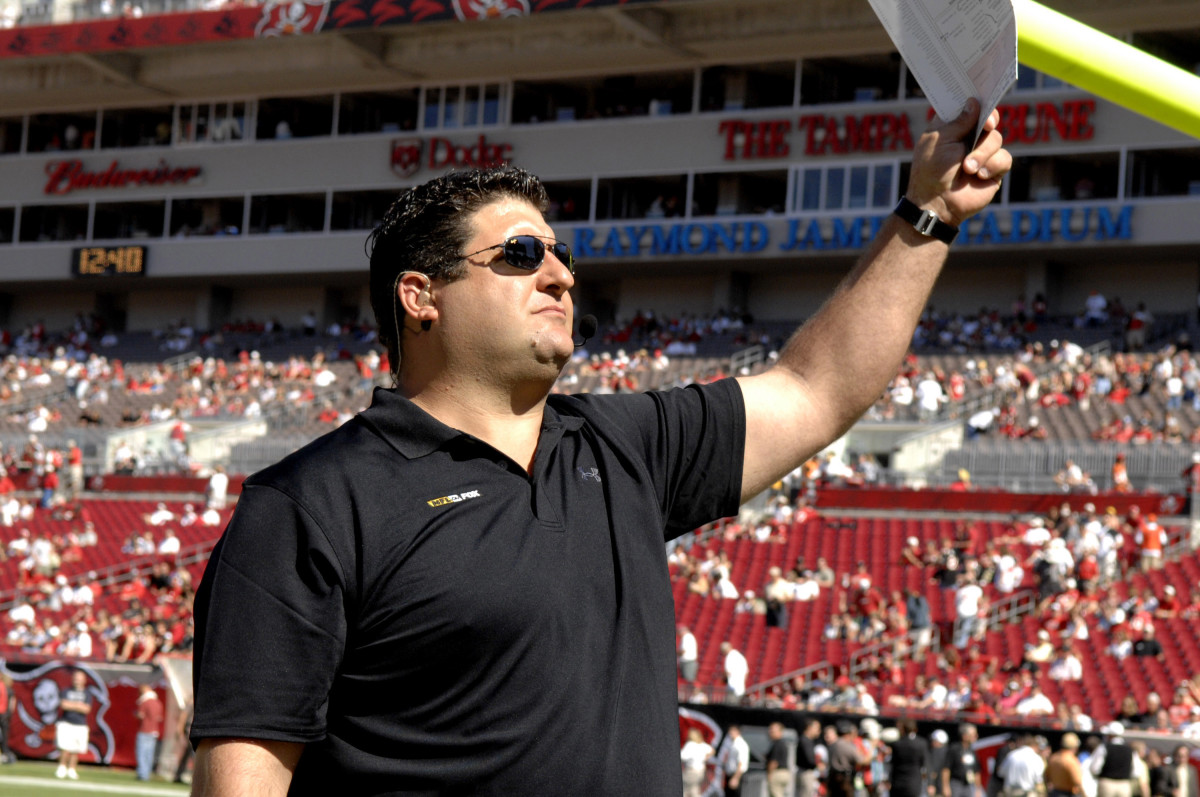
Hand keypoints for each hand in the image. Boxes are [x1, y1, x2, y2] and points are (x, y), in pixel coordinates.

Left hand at [905, 99, 1011, 226]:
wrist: (937, 204)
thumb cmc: (931, 172)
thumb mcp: (939, 142)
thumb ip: (958, 122)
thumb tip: (974, 102)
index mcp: (951, 128)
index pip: (969, 108)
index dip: (977, 101)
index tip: (981, 98)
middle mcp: (968, 139)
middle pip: (988, 120)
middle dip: (988, 121)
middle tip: (987, 125)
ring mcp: (982, 154)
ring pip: (996, 139)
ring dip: (982, 153)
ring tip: (967, 168)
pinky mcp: (993, 169)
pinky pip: (1004, 158)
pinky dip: (993, 165)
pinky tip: (980, 175)